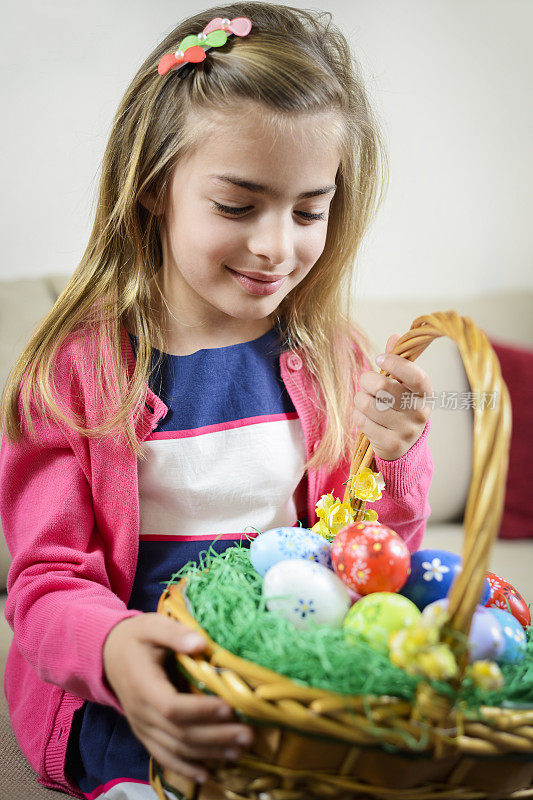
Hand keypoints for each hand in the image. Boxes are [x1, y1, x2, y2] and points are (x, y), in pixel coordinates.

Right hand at [103, 613, 253, 784]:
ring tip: (239, 751)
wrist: (108, 654)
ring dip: (208, 753)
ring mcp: (142, 726)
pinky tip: (207, 774)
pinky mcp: (145, 733)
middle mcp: (140, 712)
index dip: (201, 711)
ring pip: (175, 749)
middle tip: (247, 734)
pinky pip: (164, 756)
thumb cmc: (135, 637)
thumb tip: (200, 643)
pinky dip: (185, 768)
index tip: (230, 707)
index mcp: (143, 686)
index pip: (172, 707)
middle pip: (179, 734)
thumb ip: (174, 634)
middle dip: (215, 737)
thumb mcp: (152, 626)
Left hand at [354, 333, 432, 460]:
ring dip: (360, 399)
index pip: (414, 375)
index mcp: (425, 393)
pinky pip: (361, 421)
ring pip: (367, 404)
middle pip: (382, 387)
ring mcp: (406, 431)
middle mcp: (419, 413)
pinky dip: (357, 415)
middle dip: (366, 380)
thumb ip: (398, 361)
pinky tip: (365, 417)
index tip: (379, 358)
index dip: (394, 363)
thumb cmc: (400, 406)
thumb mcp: (403, 384)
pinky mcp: (390, 444)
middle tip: (366, 382)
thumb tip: (394, 336)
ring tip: (365, 401)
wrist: (404, 445)